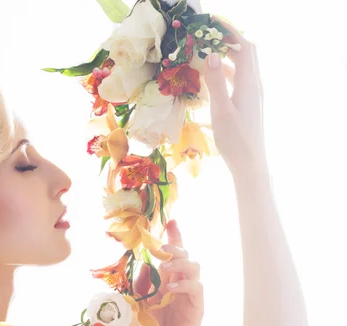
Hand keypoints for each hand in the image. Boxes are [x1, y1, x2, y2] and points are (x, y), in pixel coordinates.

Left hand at [133, 219, 203, 325]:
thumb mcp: (137, 302)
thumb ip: (140, 283)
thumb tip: (142, 261)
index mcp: (165, 279)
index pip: (171, 253)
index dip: (173, 236)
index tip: (171, 220)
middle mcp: (179, 282)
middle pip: (184, 255)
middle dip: (176, 244)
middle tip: (164, 245)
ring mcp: (189, 294)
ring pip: (194, 267)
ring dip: (180, 262)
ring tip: (166, 266)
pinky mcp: (197, 308)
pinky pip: (197, 288)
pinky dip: (185, 284)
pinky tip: (173, 287)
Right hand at [203, 16, 266, 173]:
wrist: (250, 163)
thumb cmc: (235, 139)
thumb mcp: (221, 110)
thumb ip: (215, 82)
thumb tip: (210, 54)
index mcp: (249, 84)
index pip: (243, 47)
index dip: (230, 32)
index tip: (212, 24)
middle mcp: (254, 86)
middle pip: (247, 53)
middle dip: (230, 40)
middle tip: (210, 35)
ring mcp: (253, 95)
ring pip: (243, 67)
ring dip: (228, 55)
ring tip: (208, 52)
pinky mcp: (249, 105)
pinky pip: (240, 79)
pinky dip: (228, 71)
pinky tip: (215, 78)